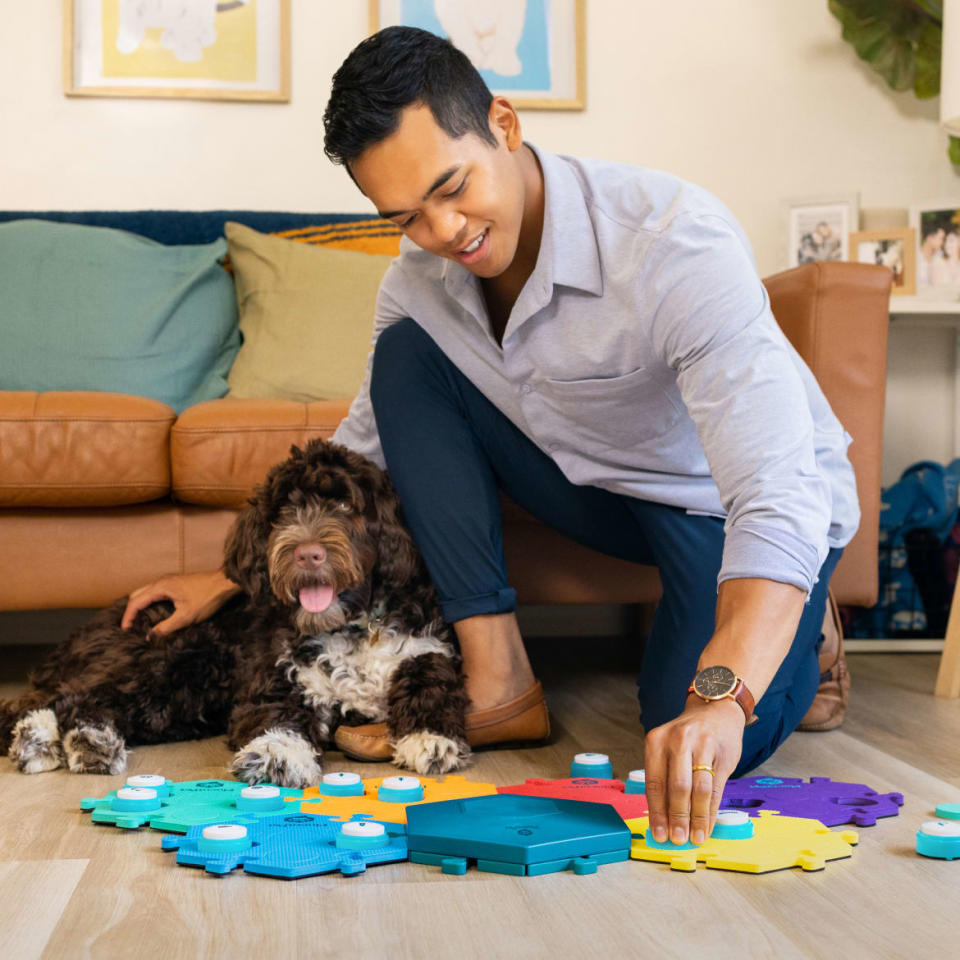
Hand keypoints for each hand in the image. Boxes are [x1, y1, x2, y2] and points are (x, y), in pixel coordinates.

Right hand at [120, 570, 239, 639]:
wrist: (225, 582)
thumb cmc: (207, 598)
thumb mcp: (187, 616)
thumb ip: (166, 627)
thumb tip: (150, 636)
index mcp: (161, 587)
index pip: (136, 601)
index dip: (128, 616)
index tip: (124, 630)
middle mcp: (162, 580)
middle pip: (138, 594)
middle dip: (131, 610)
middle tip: (129, 626)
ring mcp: (169, 580)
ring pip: (146, 591)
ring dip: (140, 605)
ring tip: (138, 621)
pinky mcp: (176, 582)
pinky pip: (155, 591)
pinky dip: (149, 601)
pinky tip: (153, 612)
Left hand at [643, 696, 745, 845]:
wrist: (715, 710)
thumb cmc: (686, 738)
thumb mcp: (667, 749)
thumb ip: (664, 779)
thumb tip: (662, 820)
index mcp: (656, 740)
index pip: (654, 782)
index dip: (656, 812)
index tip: (658, 834)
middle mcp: (678, 741)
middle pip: (676, 787)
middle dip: (676, 818)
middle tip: (677, 840)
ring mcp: (702, 746)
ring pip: (698, 790)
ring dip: (696, 819)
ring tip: (695, 838)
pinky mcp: (723, 753)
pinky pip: (715, 788)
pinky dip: (710, 811)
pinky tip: (707, 826)